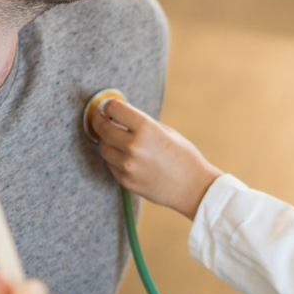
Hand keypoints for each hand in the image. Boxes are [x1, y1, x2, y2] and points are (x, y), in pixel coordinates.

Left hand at [91, 99, 221, 219]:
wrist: (193, 188)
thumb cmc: (184, 156)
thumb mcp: (166, 132)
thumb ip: (142, 124)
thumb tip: (120, 116)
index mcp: (146, 129)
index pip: (114, 109)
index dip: (110, 105)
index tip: (110, 106)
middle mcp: (134, 146)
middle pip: (103, 128)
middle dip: (100, 120)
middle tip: (101, 118)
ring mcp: (128, 166)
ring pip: (103, 147)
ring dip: (106, 141)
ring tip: (115, 139)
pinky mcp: (125, 181)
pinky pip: (111, 164)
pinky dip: (114, 158)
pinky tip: (125, 156)